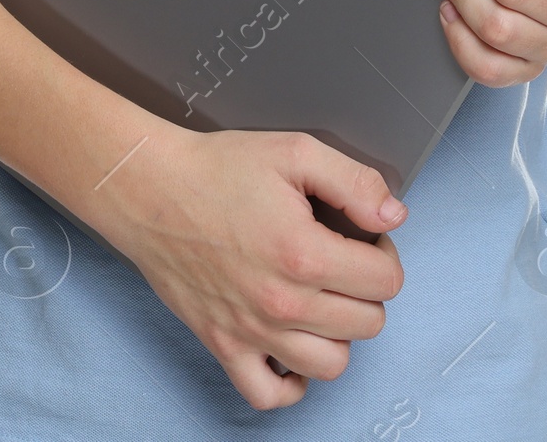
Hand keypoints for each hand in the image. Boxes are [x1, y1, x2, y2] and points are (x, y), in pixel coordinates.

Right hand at [96, 125, 406, 410]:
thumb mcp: (295, 152)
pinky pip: (270, 394)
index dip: (384, 252)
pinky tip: (293, 346)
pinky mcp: (224, 347)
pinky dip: (291, 381)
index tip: (366, 236)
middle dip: (366, 288)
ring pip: (332, 364)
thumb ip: (355, 182)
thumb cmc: (218, 169)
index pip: (386, 281)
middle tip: (344, 258)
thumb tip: (394, 216)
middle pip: (367, 323)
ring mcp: (253, 332)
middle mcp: (282, 304)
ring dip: (338, 333)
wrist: (152, 190)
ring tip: (322, 297)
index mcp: (305, 254)